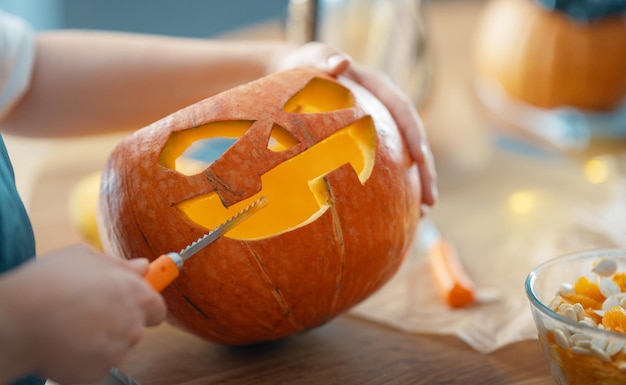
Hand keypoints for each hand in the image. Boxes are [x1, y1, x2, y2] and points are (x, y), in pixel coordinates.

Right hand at [0, 244, 165, 383]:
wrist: (19, 319)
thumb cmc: (51, 282)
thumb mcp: (86, 257)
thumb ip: (119, 264)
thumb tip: (142, 266)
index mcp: (137, 295)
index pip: (157, 307)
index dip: (144, 304)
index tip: (131, 302)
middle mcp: (133, 326)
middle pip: (134, 328)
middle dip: (116, 321)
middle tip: (88, 312)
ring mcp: (116, 352)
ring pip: (113, 347)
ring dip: (98, 340)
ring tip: (69, 325)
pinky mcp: (95, 373)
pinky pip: (93, 365)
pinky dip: (81, 358)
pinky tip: (63, 343)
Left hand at [274, 42, 437, 211]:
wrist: (299, 74)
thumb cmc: (305, 65)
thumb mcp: (313, 57)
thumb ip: (325, 57)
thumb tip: (341, 62)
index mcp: (379, 88)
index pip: (403, 112)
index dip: (414, 136)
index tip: (421, 160)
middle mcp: (386, 108)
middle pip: (413, 140)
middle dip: (424, 171)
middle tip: (429, 202)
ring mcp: (381, 126)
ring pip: (405, 157)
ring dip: (416, 184)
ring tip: (421, 214)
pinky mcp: (371, 141)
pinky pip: (388, 164)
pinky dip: (394, 186)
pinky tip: (396, 211)